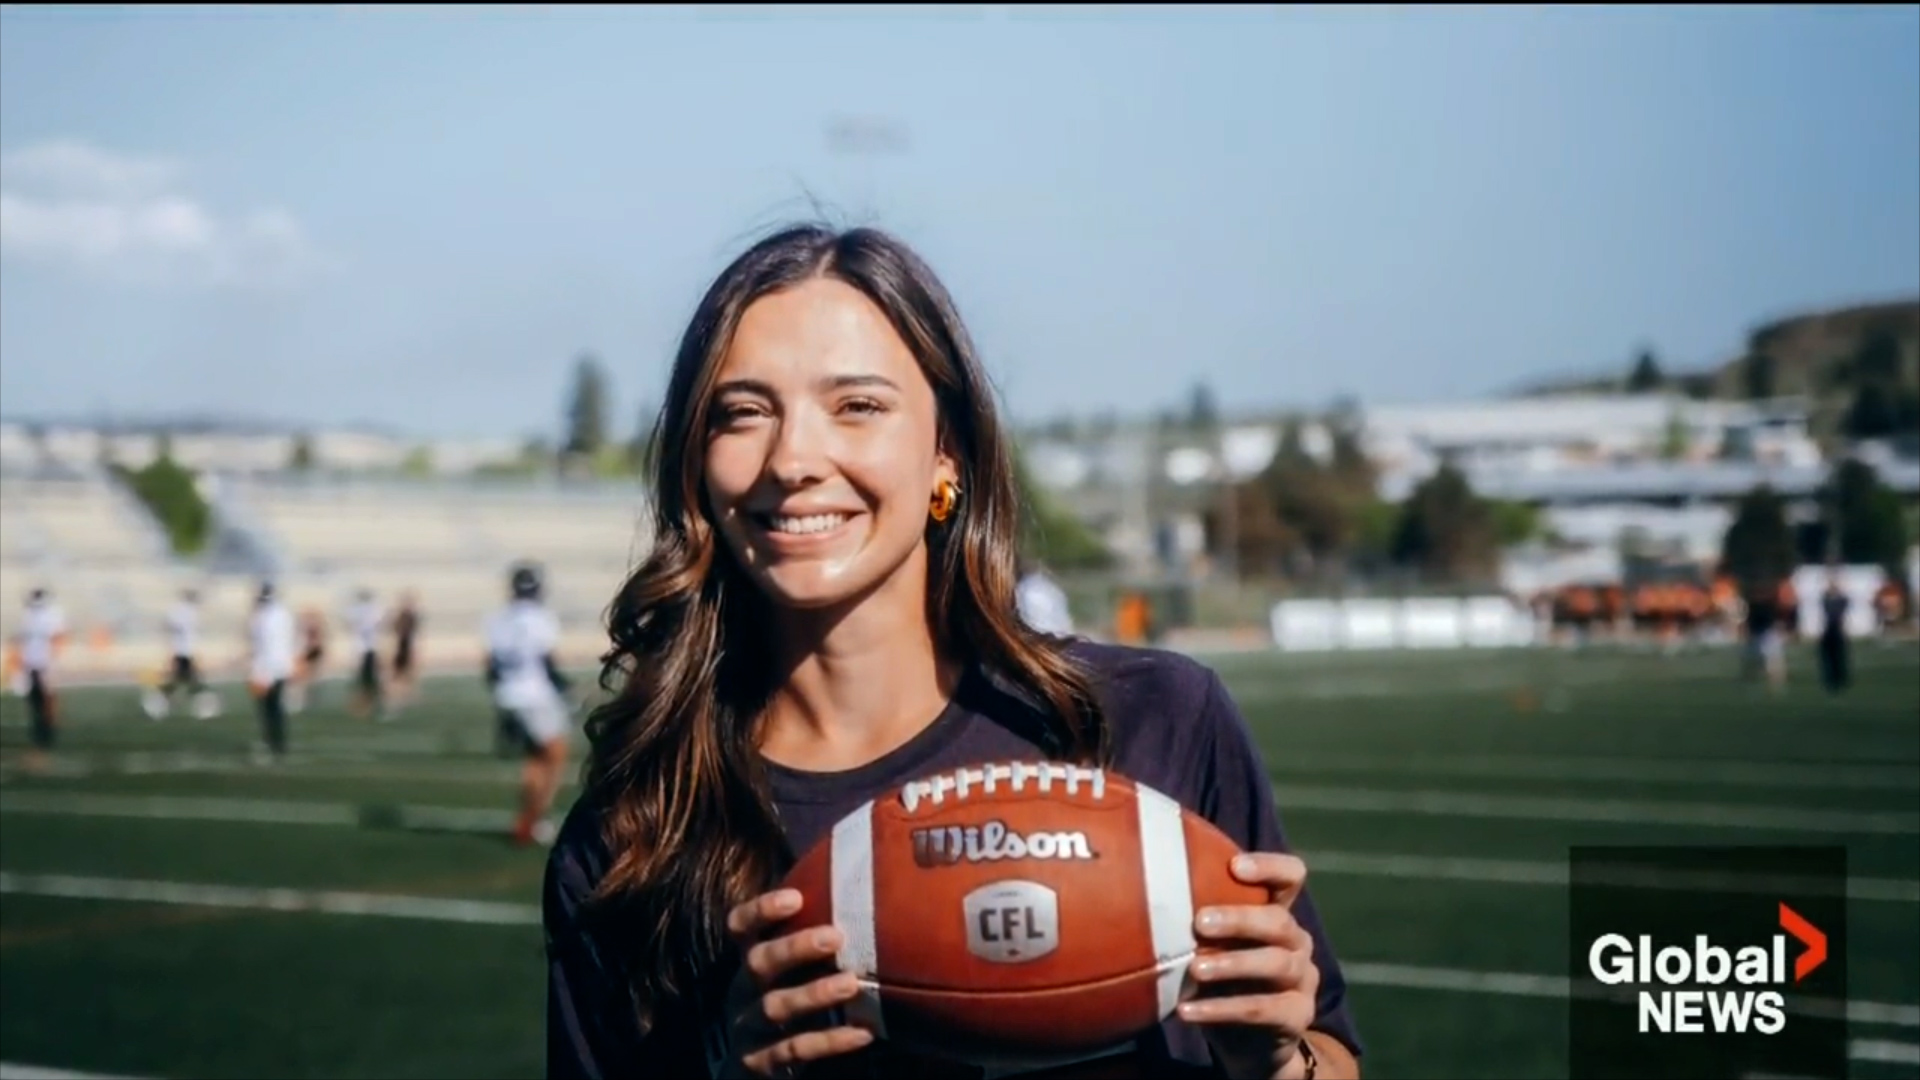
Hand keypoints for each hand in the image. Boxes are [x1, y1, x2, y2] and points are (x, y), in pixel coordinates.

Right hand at [725, 886, 876, 1077]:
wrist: (756, 1065)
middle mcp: (741, 991)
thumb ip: (811, 938)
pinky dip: (829, 1041)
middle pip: (758, 963)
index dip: (761, 910)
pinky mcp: (761, 1062)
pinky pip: (794, 1050)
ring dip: (813, 994)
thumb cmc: (788, 1001)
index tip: (796, 896)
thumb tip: (860, 888)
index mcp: (747, 962)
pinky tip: (863, 1033)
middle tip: (836, 936)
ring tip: (851, 984)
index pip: (740, 926)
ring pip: (774, 1007)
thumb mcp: (789, 971)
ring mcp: (748, 1028)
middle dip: (794, 948)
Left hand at [1178, 853, 1319, 1079]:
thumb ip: (1199, 921)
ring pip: (1276, 964)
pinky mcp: (1297, 1016)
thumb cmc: (1225, 981)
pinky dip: (1222, 1010)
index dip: (1270, 866)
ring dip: (1232, 964)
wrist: (1252, 1043)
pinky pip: (1262, 1010)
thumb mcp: (1214, 947)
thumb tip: (1140, 887)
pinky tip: (1187, 1011)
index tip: (1234, 865)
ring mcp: (1302, 980)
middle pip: (1280, 921)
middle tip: (1200, 922)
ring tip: (1194, 969)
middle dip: (1240, 919)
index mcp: (1278, 914)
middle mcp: (1297, 942)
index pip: (1291, 876)